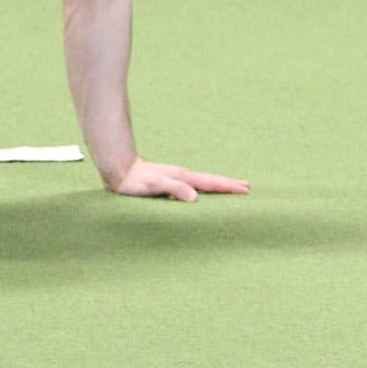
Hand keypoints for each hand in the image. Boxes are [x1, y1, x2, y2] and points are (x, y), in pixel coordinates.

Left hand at [106, 157, 249, 201]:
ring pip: (203, 182)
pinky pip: (195, 185)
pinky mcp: (170, 181)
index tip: (245, 189)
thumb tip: (196, 198)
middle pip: (211, 180)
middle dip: (228, 183)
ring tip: (230, 188)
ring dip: (218, 185)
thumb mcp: (155, 185)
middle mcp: (183, 176)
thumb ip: (175, 189)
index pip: (211, 183)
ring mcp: (177, 177)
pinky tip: (202, 192)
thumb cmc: (136, 181)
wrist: (120, 170)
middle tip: (246, 186)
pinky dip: (205, 188)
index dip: (228, 186)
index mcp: (184, 177)